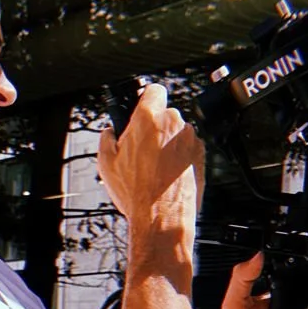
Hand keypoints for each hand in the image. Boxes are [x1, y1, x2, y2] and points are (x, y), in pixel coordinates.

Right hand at [97, 83, 204, 268]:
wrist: (161, 217)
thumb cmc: (136, 193)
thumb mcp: (106, 163)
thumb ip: (106, 138)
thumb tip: (110, 132)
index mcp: (148, 118)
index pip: (154, 90)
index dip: (147, 99)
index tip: (144, 109)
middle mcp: (173, 123)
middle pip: (166, 115)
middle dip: (156, 128)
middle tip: (144, 150)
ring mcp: (190, 139)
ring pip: (178, 133)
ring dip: (170, 143)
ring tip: (157, 168)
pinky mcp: (201, 155)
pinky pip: (189, 149)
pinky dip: (182, 157)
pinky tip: (169, 174)